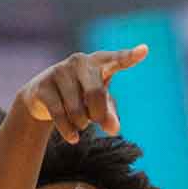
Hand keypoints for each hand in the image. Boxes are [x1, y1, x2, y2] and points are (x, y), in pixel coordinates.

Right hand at [16, 46, 148, 143]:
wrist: (42, 99)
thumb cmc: (80, 98)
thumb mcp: (98, 106)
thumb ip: (109, 116)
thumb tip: (113, 129)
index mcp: (99, 62)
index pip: (117, 60)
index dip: (130, 56)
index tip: (145, 50)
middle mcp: (79, 61)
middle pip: (96, 94)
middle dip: (97, 116)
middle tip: (94, 121)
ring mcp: (59, 71)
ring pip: (76, 110)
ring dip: (81, 124)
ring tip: (79, 121)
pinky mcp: (43, 86)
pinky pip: (59, 115)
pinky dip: (68, 131)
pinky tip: (73, 138)